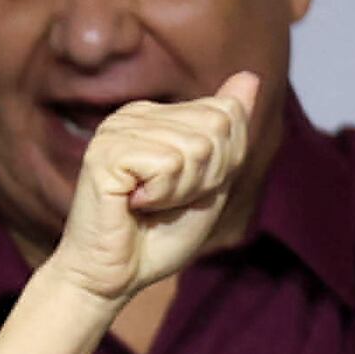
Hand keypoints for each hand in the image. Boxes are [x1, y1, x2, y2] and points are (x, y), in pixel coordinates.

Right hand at [39, 75, 257, 311]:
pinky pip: (168, 163)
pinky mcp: (104, 153)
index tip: (186, 190)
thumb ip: (229, 132)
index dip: (223, 163)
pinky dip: (163, 195)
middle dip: (207, 175)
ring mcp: (116, 130)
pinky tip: (134, 205)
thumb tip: (250, 76)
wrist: (116, 277)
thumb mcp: (212, 181)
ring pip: (196, 147)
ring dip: (183, 190)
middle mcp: (134, 114)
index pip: (227, 113)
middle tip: (168, 201)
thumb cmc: (159, 235)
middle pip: (216, 126)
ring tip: (150, 205)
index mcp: (157, 114)